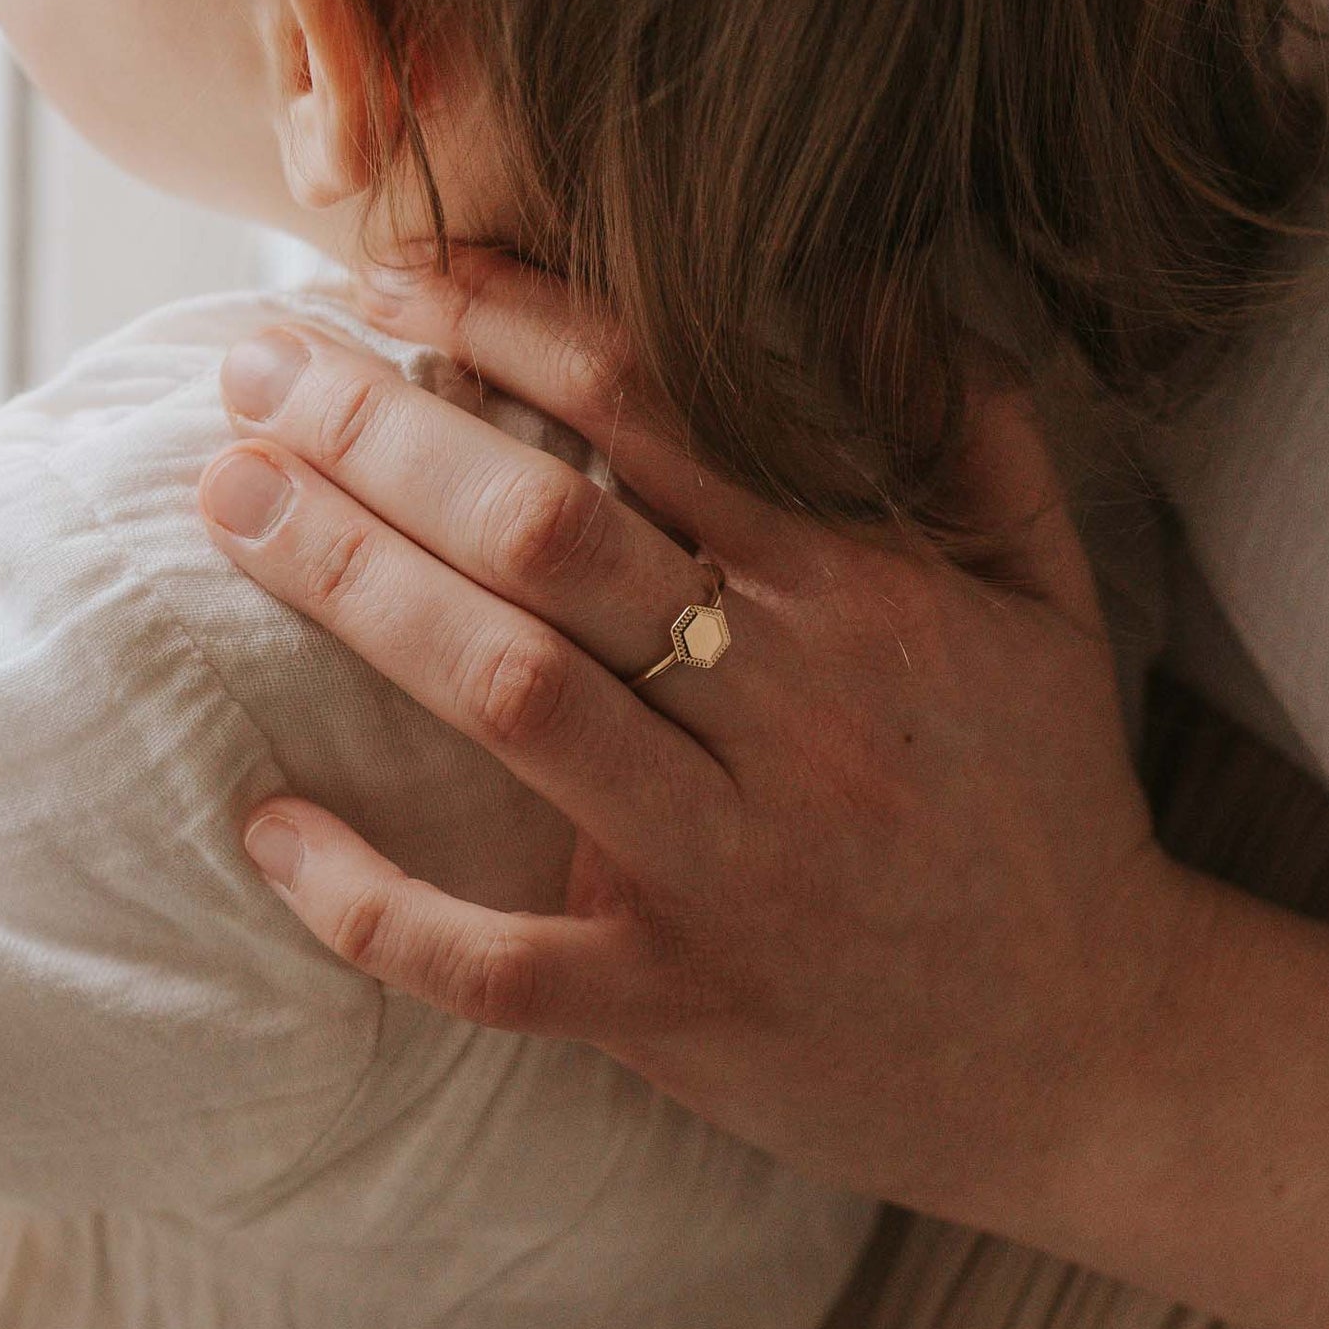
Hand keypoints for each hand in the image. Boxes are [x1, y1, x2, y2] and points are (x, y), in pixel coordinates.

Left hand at [197, 247, 1183, 1223]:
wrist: (1100, 1054)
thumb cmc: (1045, 800)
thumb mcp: (1048, 592)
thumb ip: (964, 425)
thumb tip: (865, 274)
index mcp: (860, 596)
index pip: (652, 410)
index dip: (503, 324)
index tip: (389, 279)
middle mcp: (786, 715)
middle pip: (545, 534)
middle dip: (379, 431)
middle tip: (251, 368)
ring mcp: (722, 869)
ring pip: (505, 694)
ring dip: (349, 586)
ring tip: (229, 500)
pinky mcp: (671, 1003)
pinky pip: (490, 959)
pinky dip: (367, 901)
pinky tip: (267, 825)